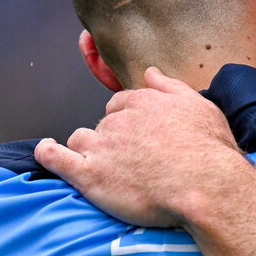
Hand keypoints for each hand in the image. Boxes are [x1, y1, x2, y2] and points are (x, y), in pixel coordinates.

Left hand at [34, 67, 242, 227]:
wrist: (204, 185)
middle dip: (112, 138)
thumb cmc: (209, 148)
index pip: (122, 104)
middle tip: (132, 160)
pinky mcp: (89, 175)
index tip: (138, 135)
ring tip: (102, 166)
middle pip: (103, 124)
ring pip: (81, 139)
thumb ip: (171, 86)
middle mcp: (118, 120)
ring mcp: (101, 147)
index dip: (128, 120)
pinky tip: (45, 151)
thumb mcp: (199, 106)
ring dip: (87, 148)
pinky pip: (56, 158)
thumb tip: (151, 71)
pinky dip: (48, 153)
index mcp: (143, 101)